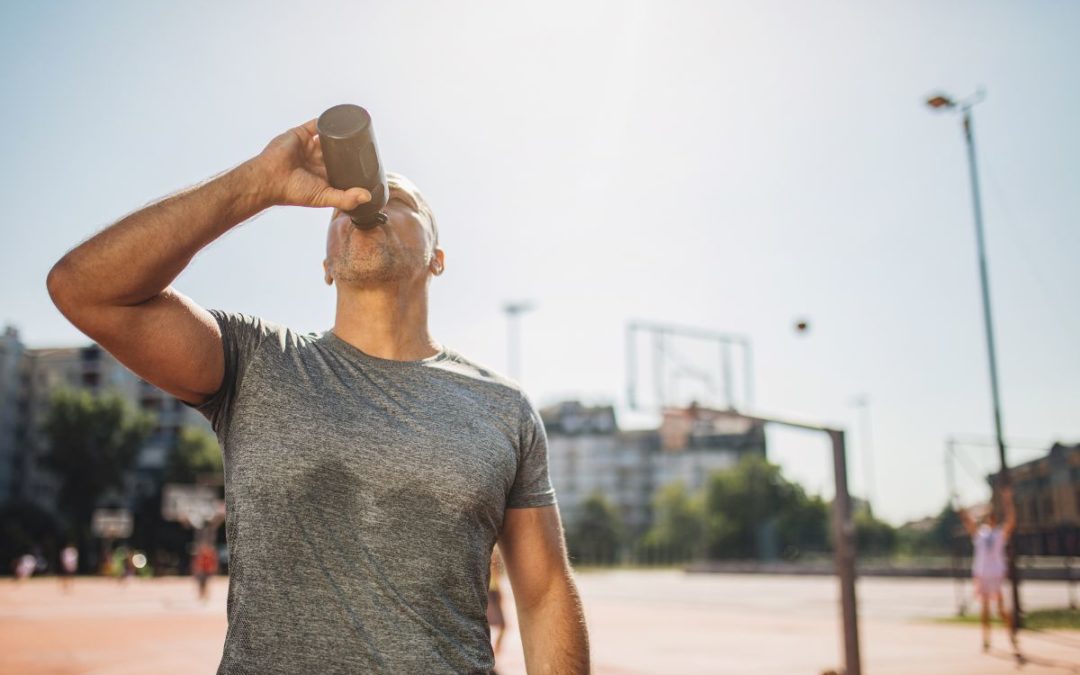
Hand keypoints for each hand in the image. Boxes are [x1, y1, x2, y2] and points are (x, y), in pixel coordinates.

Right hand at [252, 119, 371, 209]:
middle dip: (350, 147)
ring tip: (357, 129)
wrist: (270, 178)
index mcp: (322, 175)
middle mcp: (316, 160)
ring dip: (341, 132)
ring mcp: (308, 146)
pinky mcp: (301, 134)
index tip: (370, 160)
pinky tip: (340, 118)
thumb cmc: (294, 191)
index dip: (355, 164)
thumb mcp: (324, 197)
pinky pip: (316, 124)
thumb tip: (368, 197)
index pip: (343, 167)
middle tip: (367, 142)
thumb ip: (345, 198)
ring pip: (329, 137)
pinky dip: (327, 120)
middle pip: (338, 151)